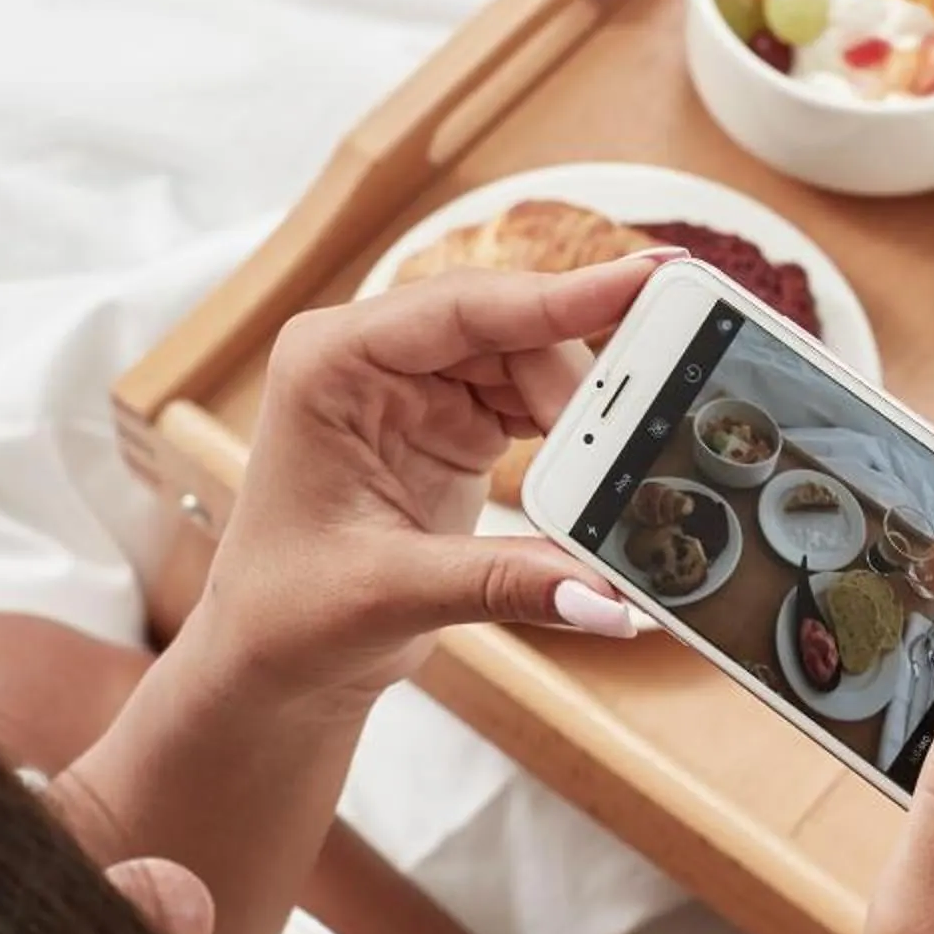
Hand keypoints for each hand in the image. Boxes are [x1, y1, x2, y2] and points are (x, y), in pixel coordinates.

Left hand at [195, 252, 674, 710]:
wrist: (274, 657)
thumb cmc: (290, 613)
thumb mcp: (396, 593)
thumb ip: (508, 583)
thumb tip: (610, 598)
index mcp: (331, 363)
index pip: (463, 307)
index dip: (561, 293)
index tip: (650, 276)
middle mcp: (373, 357)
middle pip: (512, 328)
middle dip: (583, 379)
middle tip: (659, 414)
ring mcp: (415, 385)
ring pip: (532, 362)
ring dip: (583, 415)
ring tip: (623, 470)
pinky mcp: (451, 422)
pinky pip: (533, 402)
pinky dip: (574, 436)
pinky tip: (603, 470)